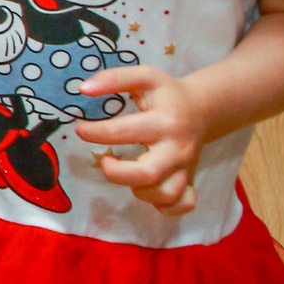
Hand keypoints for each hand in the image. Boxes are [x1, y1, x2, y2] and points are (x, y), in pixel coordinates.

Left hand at [73, 64, 209, 215]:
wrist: (202, 108)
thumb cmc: (167, 94)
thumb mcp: (144, 77)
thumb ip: (114, 78)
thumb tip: (83, 88)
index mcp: (164, 121)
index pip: (124, 132)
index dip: (95, 132)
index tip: (81, 129)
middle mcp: (177, 148)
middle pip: (147, 174)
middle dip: (117, 173)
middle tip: (105, 161)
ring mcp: (186, 168)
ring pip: (165, 194)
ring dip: (139, 190)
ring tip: (126, 173)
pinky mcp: (189, 180)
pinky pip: (183, 204)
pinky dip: (165, 206)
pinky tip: (149, 192)